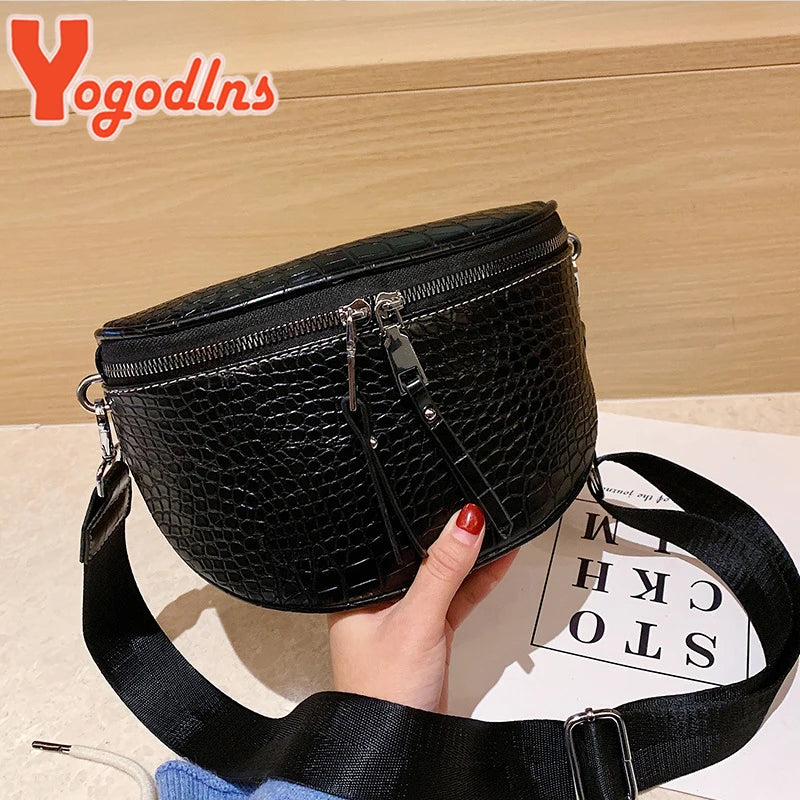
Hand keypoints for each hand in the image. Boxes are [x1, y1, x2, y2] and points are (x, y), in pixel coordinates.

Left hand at [328, 504, 517, 712]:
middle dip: (449, 535)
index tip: (450, 497)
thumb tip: (464, 523)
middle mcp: (378, 600)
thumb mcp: (416, 620)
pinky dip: (476, 583)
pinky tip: (497, 562)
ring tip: (495, 526)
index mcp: (357, 590)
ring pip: (442, 576)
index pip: (391, 541)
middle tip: (477, 507)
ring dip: (468, 557)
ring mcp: (406, 617)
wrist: (399, 749)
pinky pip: (455, 599)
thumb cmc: (381, 693)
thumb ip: (442, 570)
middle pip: (419, 556)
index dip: (418, 517)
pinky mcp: (430, 634)